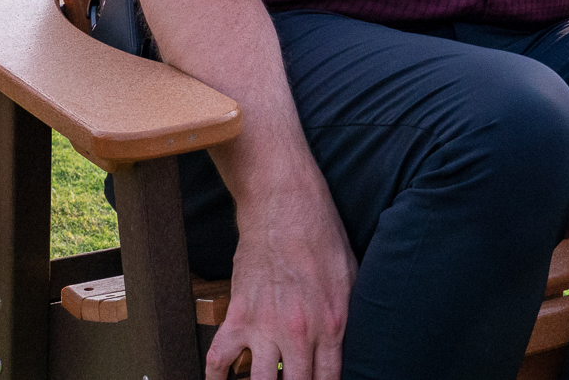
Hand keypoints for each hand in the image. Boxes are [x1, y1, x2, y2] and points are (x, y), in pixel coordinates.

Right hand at [204, 185, 355, 379]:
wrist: (285, 205)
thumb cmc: (322, 235)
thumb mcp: (352, 276)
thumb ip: (348, 314)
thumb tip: (349, 342)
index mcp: (332, 324)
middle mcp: (299, 333)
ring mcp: (265, 327)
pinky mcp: (237, 316)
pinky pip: (218, 362)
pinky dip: (216, 378)